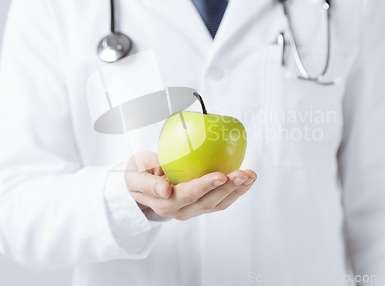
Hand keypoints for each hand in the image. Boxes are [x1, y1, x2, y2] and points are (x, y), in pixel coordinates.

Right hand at [124, 152, 256, 220]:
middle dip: (228, 188)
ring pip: (218, 203)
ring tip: (250, 175)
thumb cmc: (138, 174)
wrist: (141, 183)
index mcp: (164, 203)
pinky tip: (247, 178)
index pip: (187, 195)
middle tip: (243, 173)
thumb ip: (147, 184)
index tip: (220, 175)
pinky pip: (221, 200)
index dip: (204, 186)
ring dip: (237, 190)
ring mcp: (193, 209)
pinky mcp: (202, 204)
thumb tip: (165, 190)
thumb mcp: (134, 176)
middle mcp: (180, 210)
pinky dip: (236, 190)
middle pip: (207, 202)